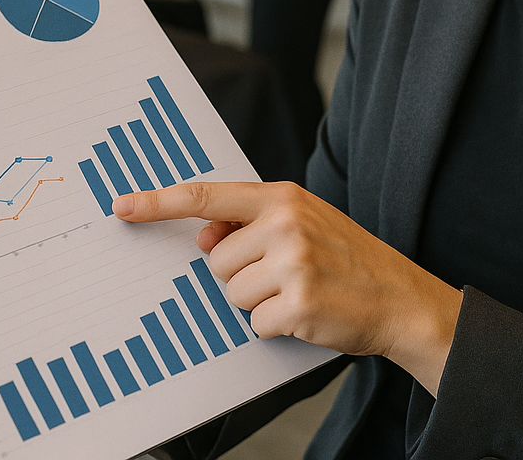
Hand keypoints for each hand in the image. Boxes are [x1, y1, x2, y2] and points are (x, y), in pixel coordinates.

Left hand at [114, 181, 462, 394]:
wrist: (400, 298)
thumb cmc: (345, 259)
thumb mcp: (302, 223)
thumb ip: (251, 224)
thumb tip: (203, 239)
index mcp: (281, 197)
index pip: (206, 195)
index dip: (158, 202)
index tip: (123, 206)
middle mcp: (284, 223)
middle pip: (216, 262)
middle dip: (241, 276)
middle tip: (286, 275)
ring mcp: (292, 263)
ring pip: (231, 294)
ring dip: (258, 303)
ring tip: (299, 292)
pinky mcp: (298, 303)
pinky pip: (255, 323)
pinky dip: (275, 327)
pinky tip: (306, 315)